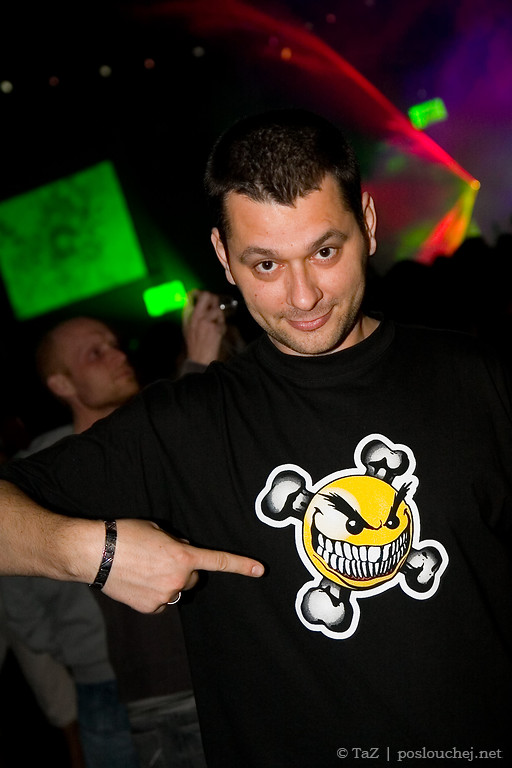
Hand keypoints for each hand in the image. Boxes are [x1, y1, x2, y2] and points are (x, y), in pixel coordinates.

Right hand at [103, 519, 263, 612]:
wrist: (95, 552)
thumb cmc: (125, 533)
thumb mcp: (157, 530)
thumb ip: (177, 542)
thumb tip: (184, 551)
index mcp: (183, 556)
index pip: (218, 561)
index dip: (241, 565)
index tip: (260, 570)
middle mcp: (178, 578)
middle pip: (193, 576)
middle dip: (184, 568)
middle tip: (161, 558)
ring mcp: (164, 595)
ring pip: (176, 589)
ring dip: (168, 581)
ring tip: (144, 568)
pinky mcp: (149, 607)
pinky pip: (160, 601)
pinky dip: (153, 593)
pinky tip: (138, 581)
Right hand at [182, 290, 226, 364]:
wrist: (199, 359)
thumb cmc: (195, 345)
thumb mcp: (188, 328)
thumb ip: (191, 314)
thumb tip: (196, 302)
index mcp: (188, 316)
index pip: (193, 295)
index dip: (200, 293)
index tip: (204, 295)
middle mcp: (196, 317)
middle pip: (207, 296)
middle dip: (213, 298)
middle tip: (215, 304)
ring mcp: (206, 322)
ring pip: (218, 310)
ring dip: (220, 318)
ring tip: (216, 327)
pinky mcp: (215, 328)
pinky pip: (222, 322)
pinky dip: (222, 328)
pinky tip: (217, 335)